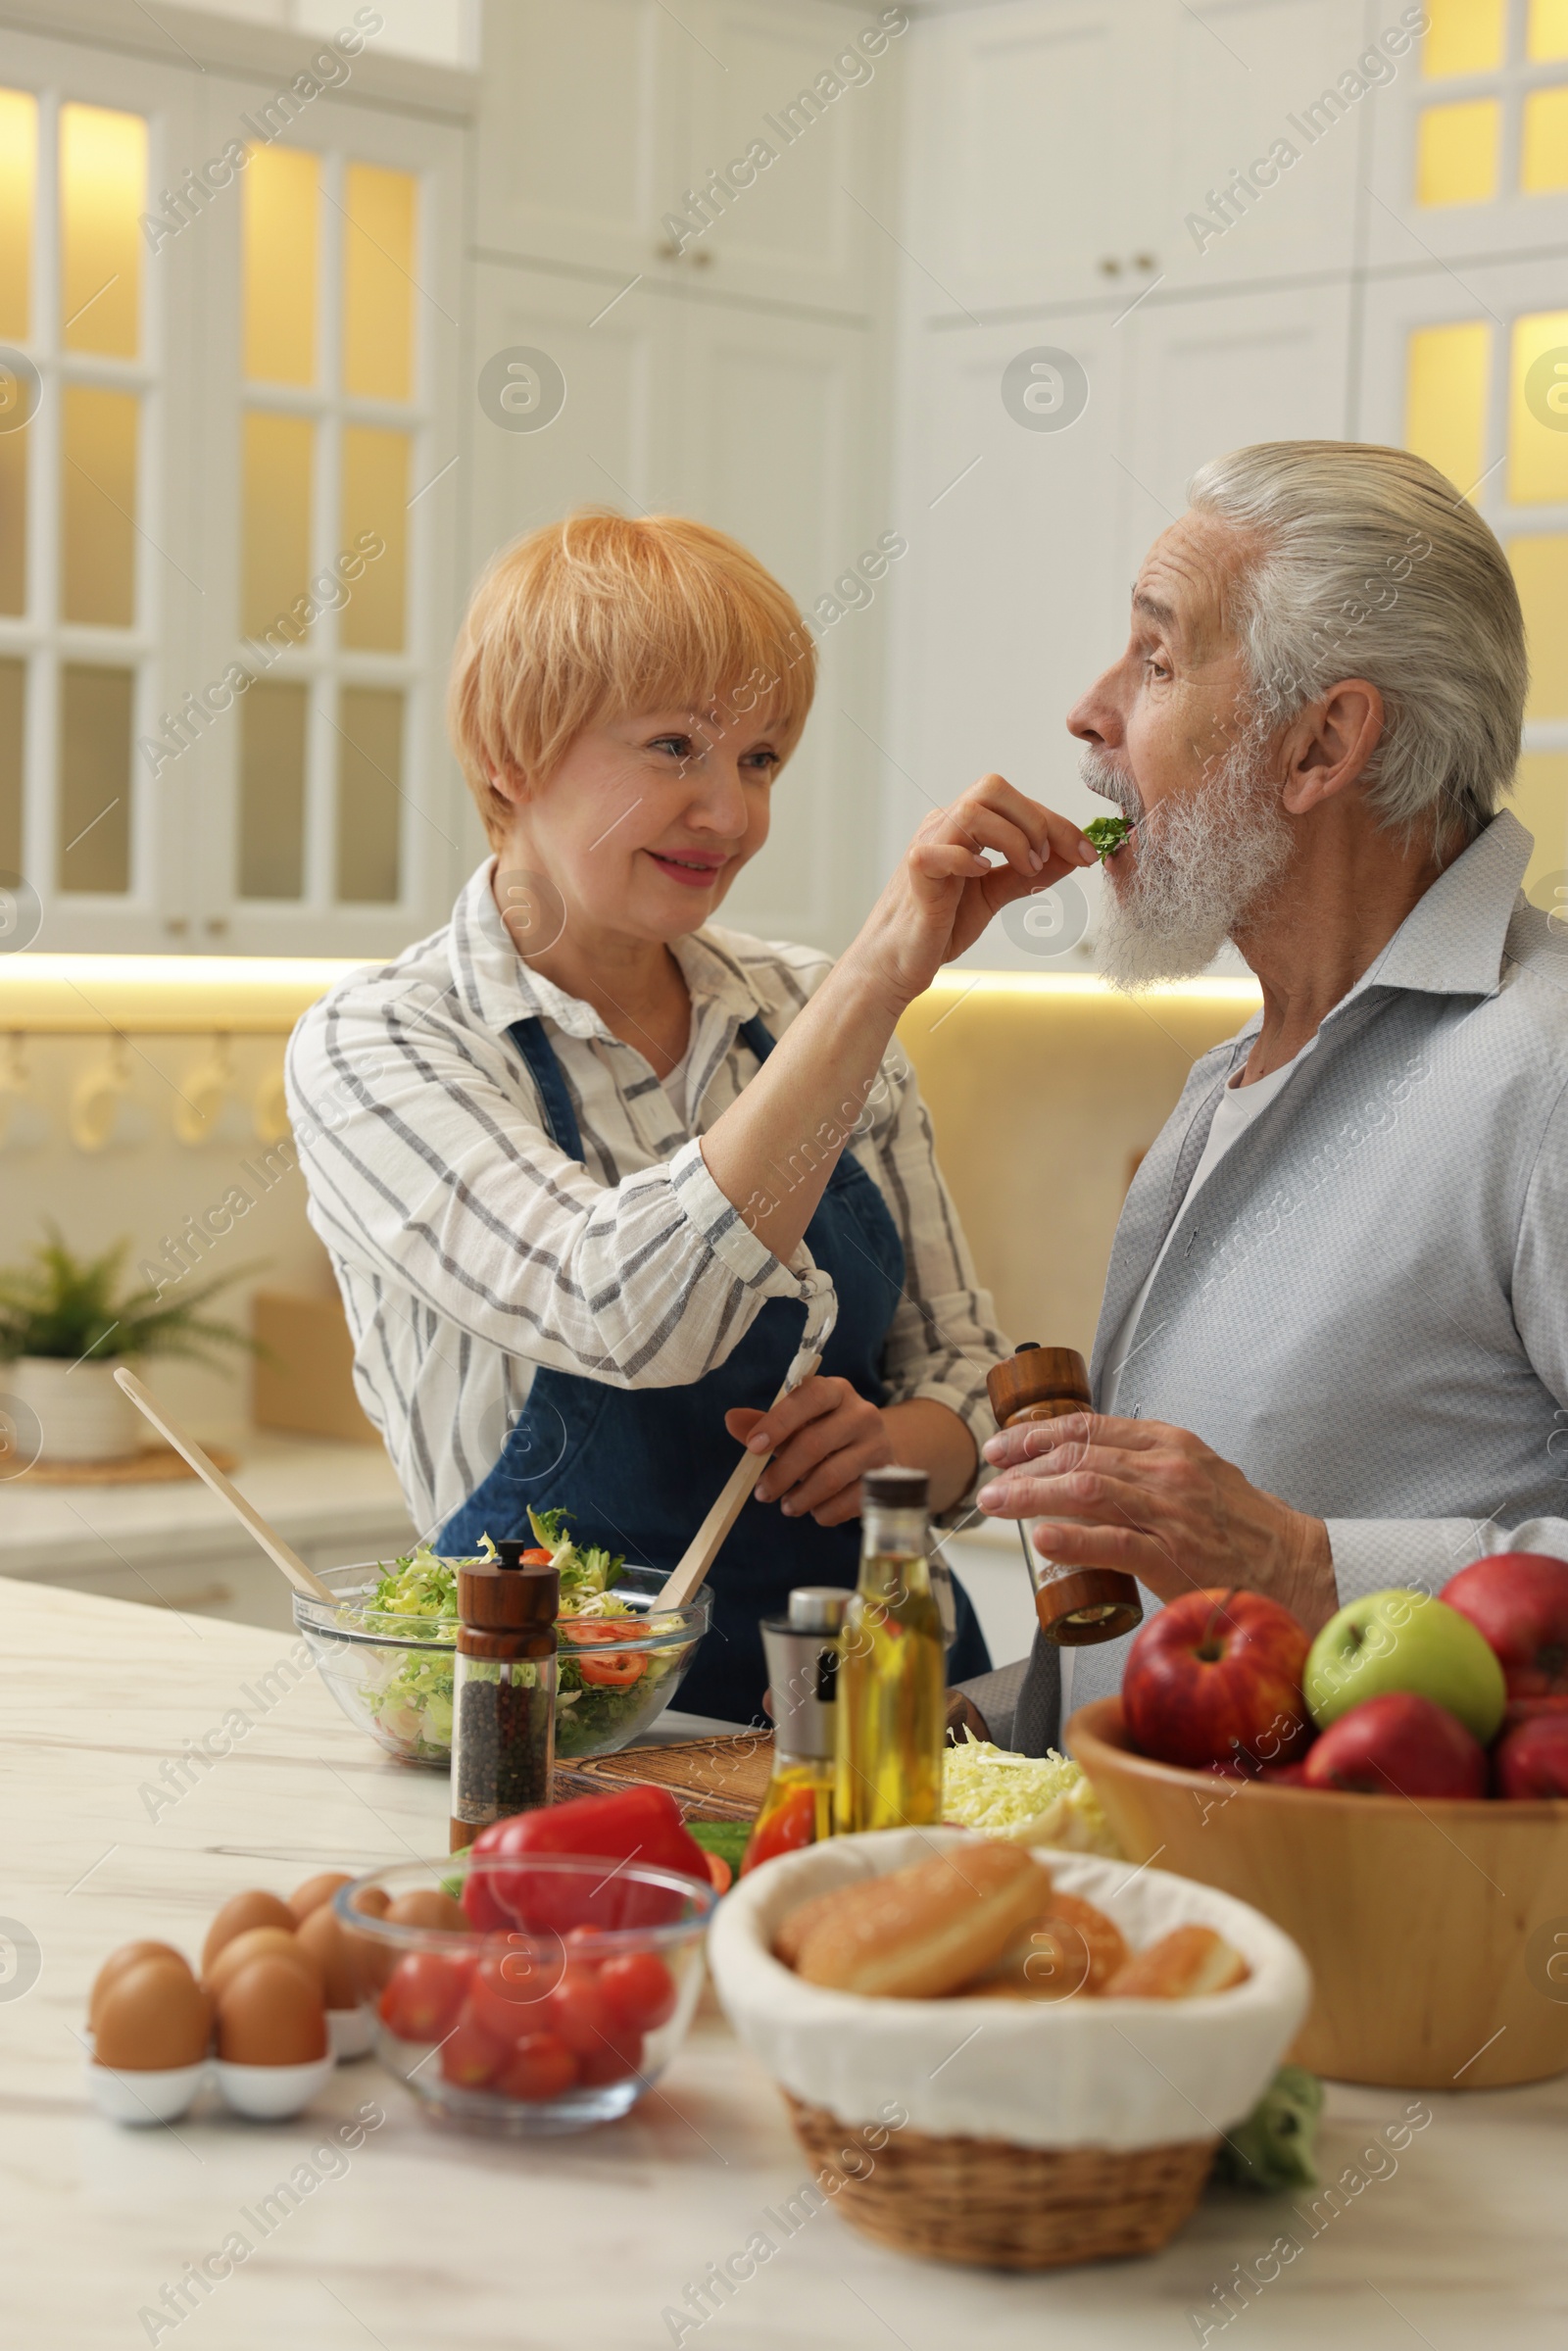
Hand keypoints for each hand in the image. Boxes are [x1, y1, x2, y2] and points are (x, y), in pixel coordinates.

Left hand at [725, 1375, 893, 1527]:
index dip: (778, 1422)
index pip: (809, 1397)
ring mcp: (878, 1446)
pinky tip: (815, 1510)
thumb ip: (764, 1423)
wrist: (875, 1451)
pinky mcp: (887, 1478)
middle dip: (781, 1473)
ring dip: (800, 1498)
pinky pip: (847, 1502)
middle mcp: (863, 1414)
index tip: (752, 1448)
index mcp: (836, 1391)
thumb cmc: (825, 1434)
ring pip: (831, 1477)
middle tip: (761, 1493)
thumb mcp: (797, 1424)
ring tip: (786, 1506)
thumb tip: (731, 1420)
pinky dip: (824, 1512)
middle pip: (815, 1444)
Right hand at [849, 775, 1096, 1011]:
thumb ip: (1029, 873)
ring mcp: (927, 845)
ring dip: (1012, 837)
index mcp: (964, 827)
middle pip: (993, 789)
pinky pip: (939, 849)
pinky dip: (968, 859)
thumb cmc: (940, 926)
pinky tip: (983, 876)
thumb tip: (1074, 855)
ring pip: (973, 809)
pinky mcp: (915, 872)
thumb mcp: (996, 894)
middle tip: (1049, 859)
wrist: (899, 963)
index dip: (1058, 823)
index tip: (1087, 852)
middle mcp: (944, 826)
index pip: (1015, 804)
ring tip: (1025, 869)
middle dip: (1036, 820)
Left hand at [976, 1412, 1337, 1633]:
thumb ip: (1147, 1467)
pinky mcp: (1173, 1556)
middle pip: (1078, 1455)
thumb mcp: (1196, 1475)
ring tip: (996, 1505)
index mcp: (1170, 1444)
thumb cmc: (1244, 1528)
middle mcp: (1167, 1469)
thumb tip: (1087, 1470)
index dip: (1037, 1435)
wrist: (1297, 1567)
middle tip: (990, 1479)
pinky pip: (1113, 1542)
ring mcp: (1170, 1512)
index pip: (1089, 1428)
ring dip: (1031, 1496)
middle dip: (1023, 1465)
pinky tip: (1040, 1540)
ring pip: (1085, 1490)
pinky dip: (1072, 1539)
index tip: (1003, 1447)